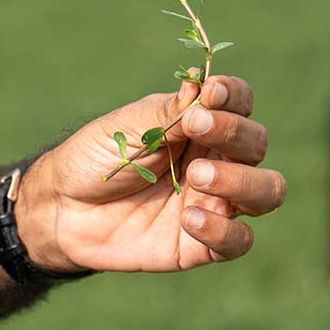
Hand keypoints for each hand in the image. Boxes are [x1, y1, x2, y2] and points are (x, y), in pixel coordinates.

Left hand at [17, 71, 286, 272]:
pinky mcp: (201, 244)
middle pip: (257, 144)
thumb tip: (205, 85)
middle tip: (193, 130)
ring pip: (267, 192)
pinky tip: (189, 219)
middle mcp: (216, 161)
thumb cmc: (96, 157)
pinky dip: (223, 230)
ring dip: (240, 181)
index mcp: (201, 125)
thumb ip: (171, 111)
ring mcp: (214, 203)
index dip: (235, 96)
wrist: (62, 208)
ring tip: (196, 176)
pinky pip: (239, 240)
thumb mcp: (129, 127)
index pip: (241, 103)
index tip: (211, 93)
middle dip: (233, 134)